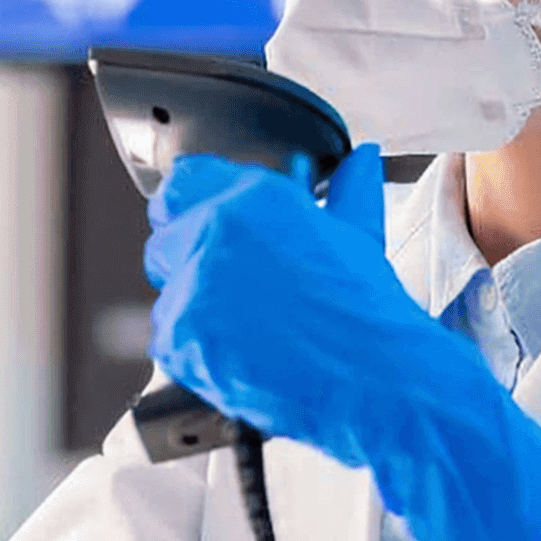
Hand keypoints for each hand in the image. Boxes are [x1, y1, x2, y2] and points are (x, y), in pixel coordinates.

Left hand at [145, 149, 540, 540]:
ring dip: (197, 313)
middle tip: (237, 295)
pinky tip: (241, 357)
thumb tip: (360, 163)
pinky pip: (170, 342)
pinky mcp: (181, 337)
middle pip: (166, 240)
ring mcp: (193, 286)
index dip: (191, 209)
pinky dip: (197, 353)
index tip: (200, 226)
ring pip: (169, 294)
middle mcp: (214, 233)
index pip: (183, 184)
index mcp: (253, 200)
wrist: (374, 378)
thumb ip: (348, 191)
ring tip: (251, 334)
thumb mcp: (357, 239)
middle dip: (192, 263)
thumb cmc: (367, 314)